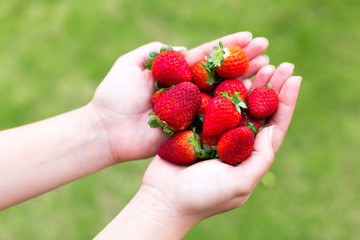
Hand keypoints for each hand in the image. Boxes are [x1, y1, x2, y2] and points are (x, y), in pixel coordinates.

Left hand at [89, 32, 268, 163]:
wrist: (106, 129)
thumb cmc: (114, 95)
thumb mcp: (130, 64)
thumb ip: (154, 53)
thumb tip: (183, 49)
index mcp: (176, 73)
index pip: (208, 56)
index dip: (229, 47)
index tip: (251, 37)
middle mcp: (188, 90)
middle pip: (221, 74)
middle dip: (244, 62)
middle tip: (268, 52)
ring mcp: (191, 110)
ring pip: (222, 96)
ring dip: (245, 83)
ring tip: (268, 71)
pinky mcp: (190, 130)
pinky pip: (214, 121)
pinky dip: (232, 113)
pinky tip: (252, 104)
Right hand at [140, 63, 300, 225]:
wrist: (163, 198)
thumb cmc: (202, 197)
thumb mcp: (238, 184)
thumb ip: (259, 160)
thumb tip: (271, 130)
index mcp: (250, 155)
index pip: (274, 125)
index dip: (286, 102)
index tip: (295, 78)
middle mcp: (235, 141)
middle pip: (259, 110)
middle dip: (272, 87)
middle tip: (283, 65)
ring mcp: (215, 132)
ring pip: (237, 102)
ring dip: (250, 82)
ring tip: (262, 63)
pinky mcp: (195, 126)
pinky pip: (211, 102)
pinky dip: (220, 86)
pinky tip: (228, 70)